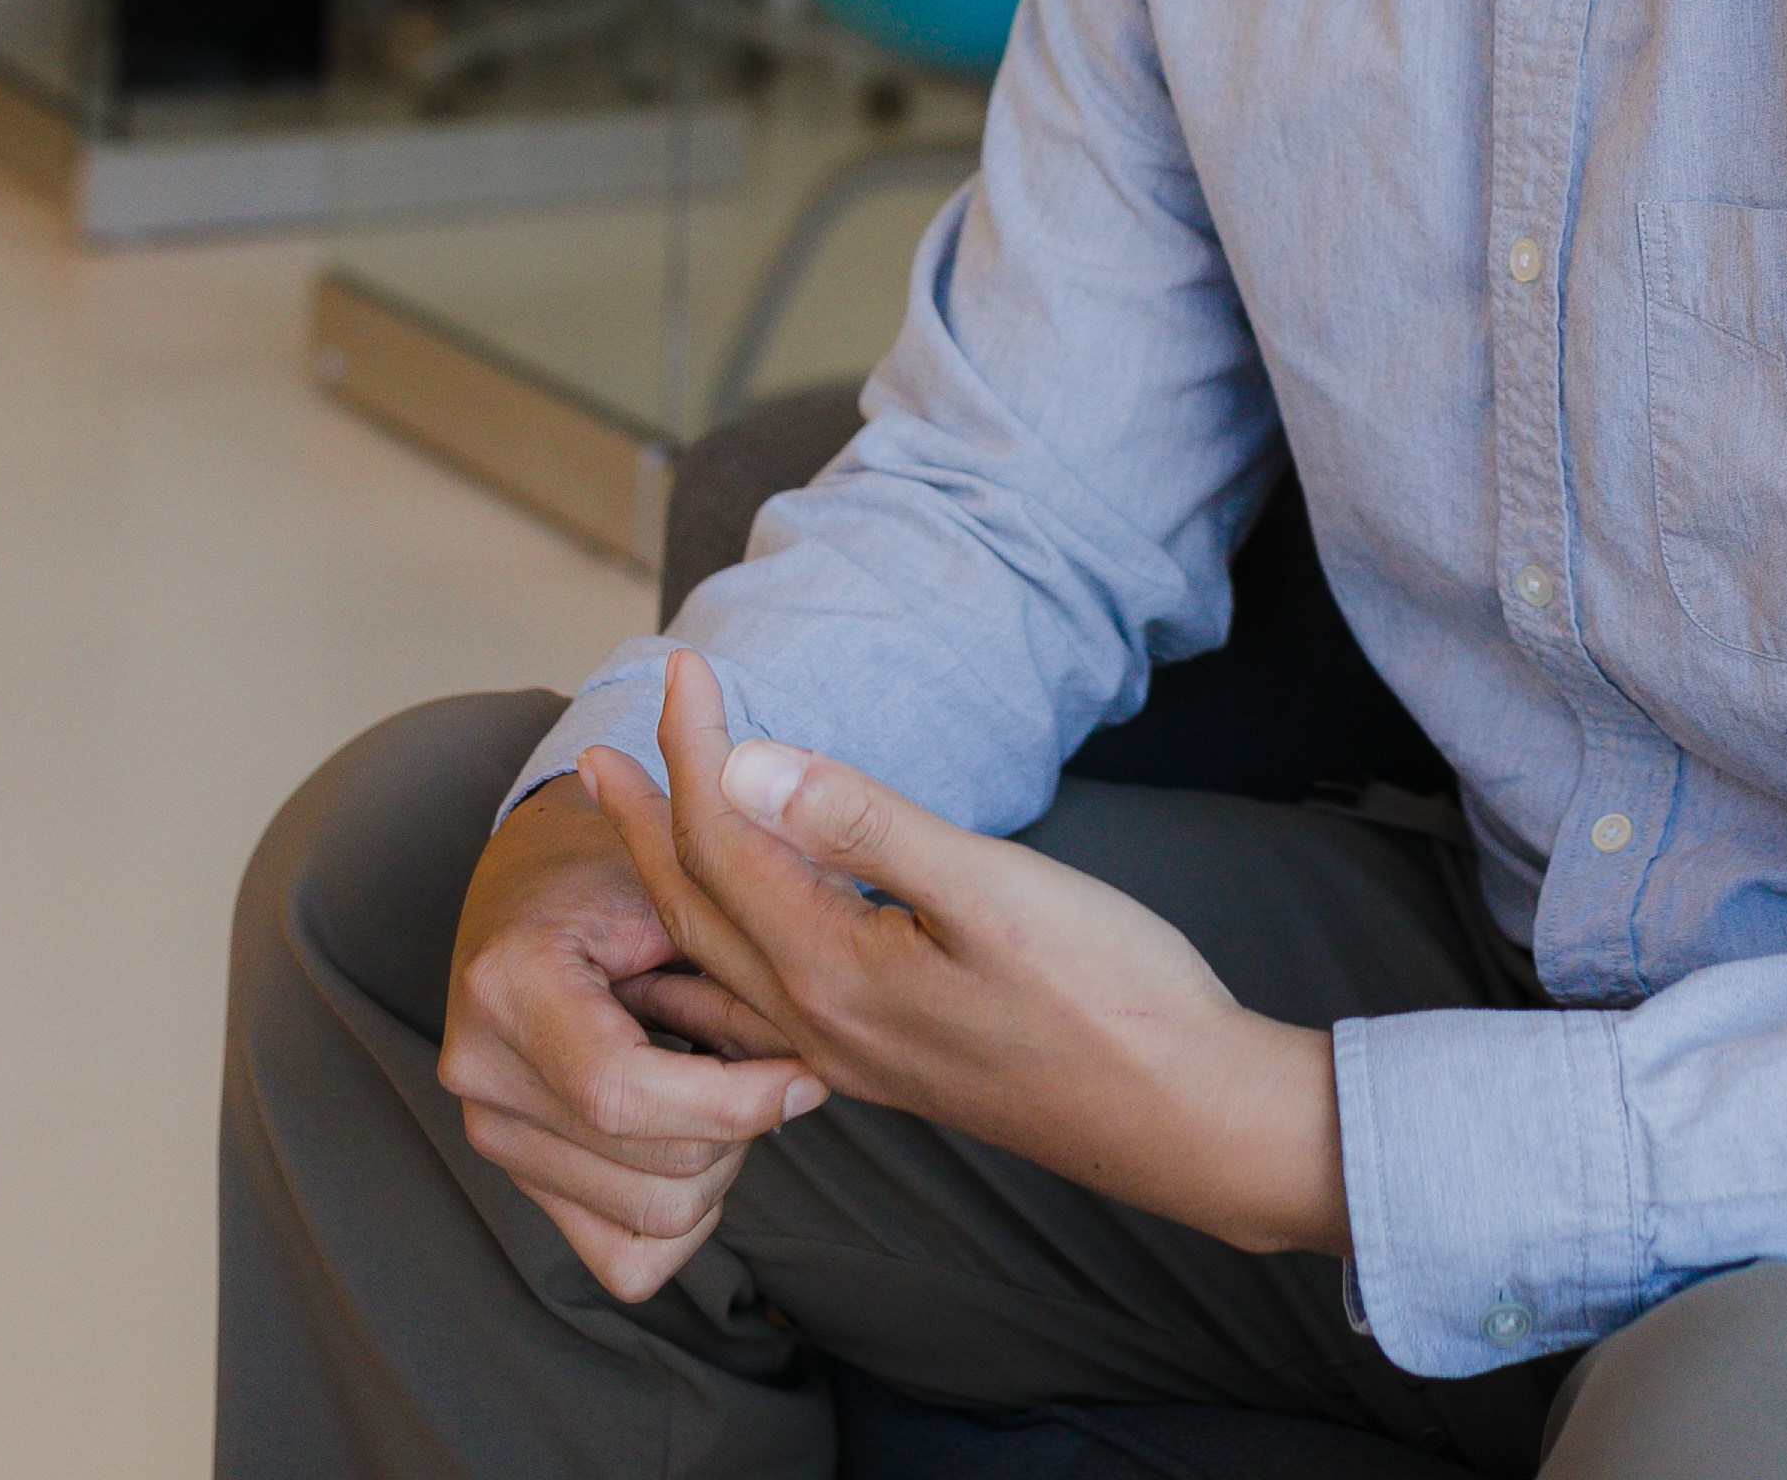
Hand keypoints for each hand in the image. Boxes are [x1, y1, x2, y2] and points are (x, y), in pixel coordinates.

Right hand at [438, 749, 827, 1301]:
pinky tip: (691, 1135)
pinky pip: (625, 1256)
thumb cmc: (616, 877)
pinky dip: (682, 1210)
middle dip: (742, 1127)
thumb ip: (740, 969)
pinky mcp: (516, 1177)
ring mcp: (490, 1132)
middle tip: (763, 1060)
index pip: (620, 1091)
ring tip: (717, 1082)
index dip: (732, 1100)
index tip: (805, 1073)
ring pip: (653, 1221)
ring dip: (718, 1162)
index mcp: (509, 983)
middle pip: (653, 1171)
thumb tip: (817, 1066)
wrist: (539, 886)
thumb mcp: (680, 886)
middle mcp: (480, 1070)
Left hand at [582, 658, 1346, 1257]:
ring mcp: (851, 1059)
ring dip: (666, 897)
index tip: (684, 666)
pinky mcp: (889, 1069)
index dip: (694, 747)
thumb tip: (744, 764)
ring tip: (638, 847)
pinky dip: (716, 966)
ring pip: (718, 971)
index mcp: (835, 971)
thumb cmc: (1111, 997)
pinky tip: (727, 963)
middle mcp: (820, 1026)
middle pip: (694, 912)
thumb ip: (864, 825)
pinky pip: (757, 1014)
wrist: (1188, 1120)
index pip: (725, 841)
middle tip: (598, 758)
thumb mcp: (994, 890)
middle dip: (644, 825)